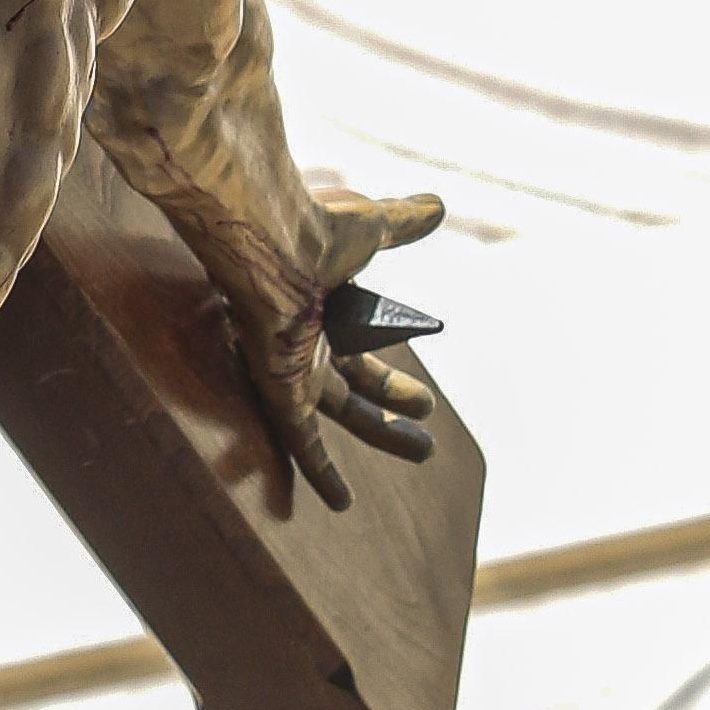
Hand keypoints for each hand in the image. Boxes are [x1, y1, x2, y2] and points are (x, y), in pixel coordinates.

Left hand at [234, 186, 446, 511]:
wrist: (272, 241)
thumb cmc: (312, 229)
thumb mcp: (370, 228)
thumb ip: (401, 223)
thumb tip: (438, 206)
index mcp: (327, 309)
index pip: (365, 347)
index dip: (390, 366)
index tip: (420, 384)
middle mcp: (309, 342)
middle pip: (358, 384)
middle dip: (393, 404)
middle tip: (429, 415)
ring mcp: (296, 369)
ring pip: (344, 415)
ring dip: (385, 435)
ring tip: (427, 451)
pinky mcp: (284, 392)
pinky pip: (303, 444)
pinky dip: (322, 474)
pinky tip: (342, 503)